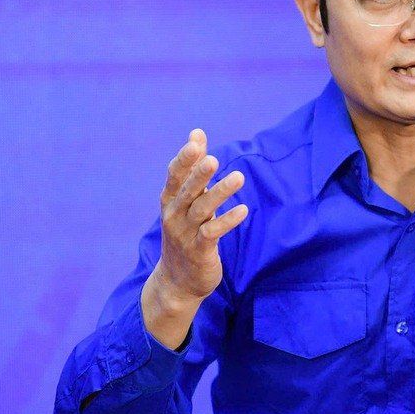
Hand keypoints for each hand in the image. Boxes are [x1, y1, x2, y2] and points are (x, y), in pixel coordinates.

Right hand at [143, 129, 247, 347]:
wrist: (177, 280)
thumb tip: (197, 133)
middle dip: (199, 175)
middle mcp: (174, 215)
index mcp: (170, 200)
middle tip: (213, 159)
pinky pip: (212, 233)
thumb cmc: (185, 231)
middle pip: (187, 191)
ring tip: (238, 178)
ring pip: (202, 210)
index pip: (175, 176)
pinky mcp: (199, 251)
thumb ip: (193, 166)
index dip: (184, 159)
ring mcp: (185, 234)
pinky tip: (243, 210)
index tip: (195, 142)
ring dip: (220, 193)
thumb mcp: (186, 199)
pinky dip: (227, 221)